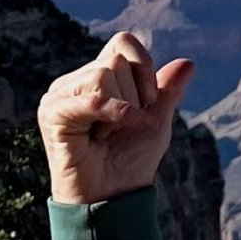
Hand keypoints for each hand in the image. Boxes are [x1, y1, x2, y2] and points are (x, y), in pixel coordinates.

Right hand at [37, 32, 196, 204]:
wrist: (114, 196)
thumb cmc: (131, 161)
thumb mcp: (156, 120)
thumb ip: (168, 90)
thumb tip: (188, 62)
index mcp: (98, 76)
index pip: (124, 43)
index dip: (145, 71)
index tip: (145, 107)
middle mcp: (76, 81)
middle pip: (116, 60)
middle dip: (134, 97)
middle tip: (122, 127)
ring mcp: (60, 95)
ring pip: (103, 74)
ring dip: (120, 111)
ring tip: (107, 135)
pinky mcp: (52, 112)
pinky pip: (91, 98)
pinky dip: (113, 115)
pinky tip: (107, 135)